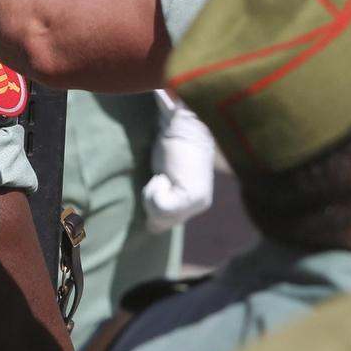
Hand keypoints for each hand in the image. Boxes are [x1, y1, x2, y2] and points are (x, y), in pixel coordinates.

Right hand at [141, 90, 216, 233]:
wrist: (185, 122)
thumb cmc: (171, 143)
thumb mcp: (163, 174)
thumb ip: (160, 200)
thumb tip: (151, 228)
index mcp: (194, 200)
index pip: (161, 222)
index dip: (150, 202)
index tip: (159, 180)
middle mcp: (200, 204)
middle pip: (158, 224)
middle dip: (150, 200)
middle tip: (161, 175)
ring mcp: (197, 203)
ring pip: (158, 217)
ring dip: (151, 193)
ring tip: (162, 172)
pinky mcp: (191, 196)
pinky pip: (159, 207)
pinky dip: (154, 190)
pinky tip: (164, 172)